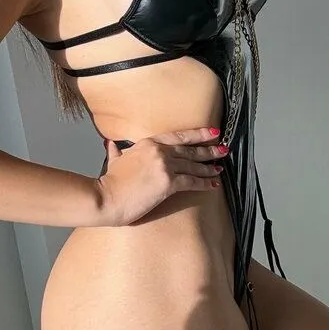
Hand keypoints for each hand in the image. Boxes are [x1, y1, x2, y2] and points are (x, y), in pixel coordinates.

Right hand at [96, 127, 226, 225]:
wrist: (105, 197)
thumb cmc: (109, 183)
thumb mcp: (113, 162)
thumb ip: (116, 153)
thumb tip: (111, 146)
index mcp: (148, 143)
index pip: (178, 136)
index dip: (197, 134)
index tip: (211, 132)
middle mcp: (159, 151)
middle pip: (190, 150)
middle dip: (208, 150)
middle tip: (223, 149)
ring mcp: (164, 166)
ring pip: (193, 166)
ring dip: (209, 167)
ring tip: (219, 168)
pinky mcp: (168, 183)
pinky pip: (191, 182)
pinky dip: (204, 183)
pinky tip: (212, 185)